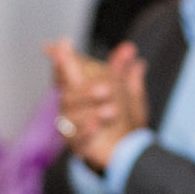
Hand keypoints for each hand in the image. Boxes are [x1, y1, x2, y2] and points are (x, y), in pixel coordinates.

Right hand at [47, 40, 147, 173]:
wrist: (131, 151)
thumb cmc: (125, 119)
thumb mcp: (128, 93)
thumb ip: (123, 72)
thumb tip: (130, 48)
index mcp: (81, 93)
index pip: (67, 73)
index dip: (63, 58)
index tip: (64, 42)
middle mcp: (72, 109)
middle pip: (68, 97)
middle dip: (86, 92)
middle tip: (108, 89)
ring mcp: (73, 129)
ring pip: (69, 117)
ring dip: (90, 112)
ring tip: (112, 111)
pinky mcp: (79, 147)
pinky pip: (76, 139)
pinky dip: (86, 131)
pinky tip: (97, 125)